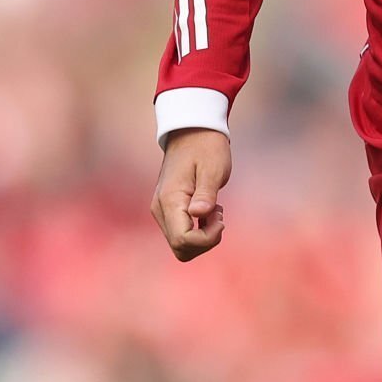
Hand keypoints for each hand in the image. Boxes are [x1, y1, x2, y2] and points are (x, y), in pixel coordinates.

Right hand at [151, 128, 231, 260]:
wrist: (192, 132)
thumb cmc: (206, 148)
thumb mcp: (213, 168)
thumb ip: (206, 194)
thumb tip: (199, 214)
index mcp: (170, 200)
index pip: (183, 240)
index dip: (207, 238)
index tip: (220, 216)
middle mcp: (160, 210)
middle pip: (181, 249)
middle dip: (206, 240)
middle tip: (218, 215)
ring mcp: (162, 211)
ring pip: (181, 246)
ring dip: (203, 236)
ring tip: (214, 210)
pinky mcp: (168, 211)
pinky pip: (182, 235)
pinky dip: (199, 230)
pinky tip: (209, 210)